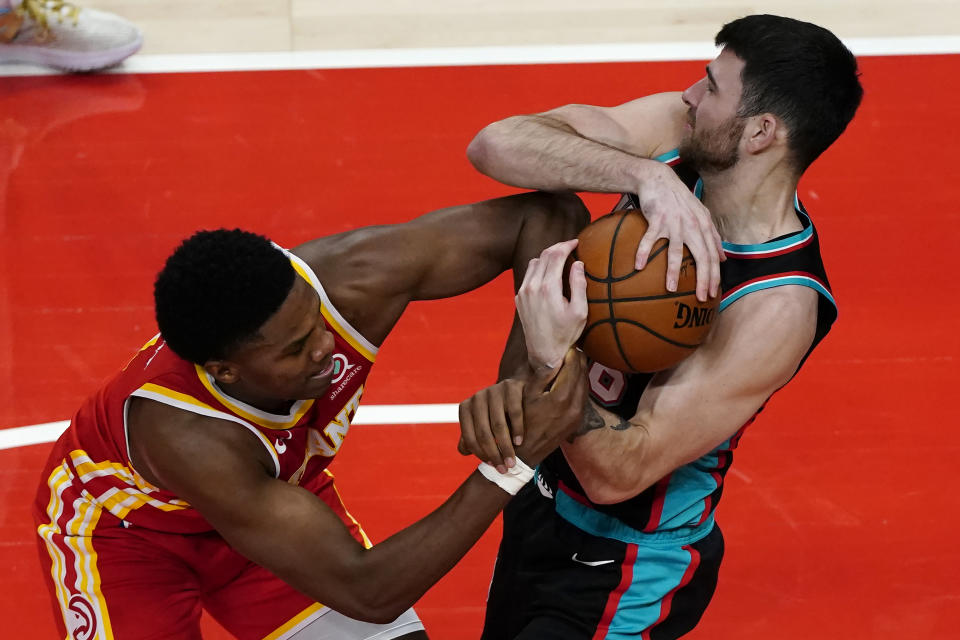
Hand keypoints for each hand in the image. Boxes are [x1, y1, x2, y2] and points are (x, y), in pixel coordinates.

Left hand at [458, 379, 525, 472]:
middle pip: (483, 433)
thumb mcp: (481, 423)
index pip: (470, 437)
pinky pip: (514, 412)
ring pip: (498, 425)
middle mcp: (477, 398)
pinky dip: (517, 429)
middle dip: (494, 454)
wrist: (514, 389)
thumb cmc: (494, 412)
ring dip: (506, 447)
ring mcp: (493, 391)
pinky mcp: (511, 387)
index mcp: (465, 408)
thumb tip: (463, 452)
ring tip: (512, 462)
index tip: (493, 466)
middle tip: (504, 469)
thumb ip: (471, 436)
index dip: (481, 454)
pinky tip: (520, 442)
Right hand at [513, 347, 587, 466]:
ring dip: (580, 370)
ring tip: (572, 359)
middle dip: (577, 359)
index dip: (570, 352)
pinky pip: (584, 395)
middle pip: (583, 373)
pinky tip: (572, 377)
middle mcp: (575, 405)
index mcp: (561, 397)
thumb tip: (554, 356)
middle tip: (570, 346)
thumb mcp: (527, 396)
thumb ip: (542, 375)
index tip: (566, 342)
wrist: (526, 454)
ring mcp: (579, 414)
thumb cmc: (521, 423)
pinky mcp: (578, 420)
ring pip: (585, 384)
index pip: (573, 366)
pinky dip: (580, 383)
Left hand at [515, 239, 586, 369]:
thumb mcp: (580, 311)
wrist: (543, 353)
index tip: (576, 242)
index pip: (555, 255)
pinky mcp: (518, 298)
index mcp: (548, 288)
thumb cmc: (565, 334)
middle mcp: (531, 287)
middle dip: (558, 247)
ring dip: (547, 257)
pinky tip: (549, 274)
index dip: (566, 244)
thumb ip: (579, 284)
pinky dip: (539, 269)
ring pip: (534, 262)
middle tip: (570, 246)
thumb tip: (578, 264)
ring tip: (560, 259)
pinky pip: (528, 275)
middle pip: (544, 255)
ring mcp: (522, 292)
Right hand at [634, 162, 723, 301]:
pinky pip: (650, 238)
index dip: (714, 276)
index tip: (712, 294)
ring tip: (671, 288)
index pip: (712, 256)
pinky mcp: (657, 218)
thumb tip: (722, 259)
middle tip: (700, 297)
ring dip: (674, 271)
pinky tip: (639, 266)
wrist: (660, 180)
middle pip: (701, 256)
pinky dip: (644, 252)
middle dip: (702, 279)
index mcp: (704, 226)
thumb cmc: (680, 200)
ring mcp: (674, 222)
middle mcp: (692, 225)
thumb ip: (713, 237)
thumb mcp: (702, 215)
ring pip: (676, 251)